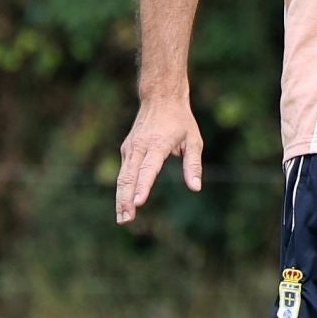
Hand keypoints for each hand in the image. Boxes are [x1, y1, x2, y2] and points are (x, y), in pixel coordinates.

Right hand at [115, 96, 203, 224]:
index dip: (143, 187)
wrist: (160, 97)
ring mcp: (131, 148)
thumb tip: (195, 188)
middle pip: (130, 176)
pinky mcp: (127, 149)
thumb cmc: (180, 120)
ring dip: (121, 198)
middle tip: (126, 220)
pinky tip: (122, 205)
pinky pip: (123, 172)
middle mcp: (140, 146)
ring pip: (123, 176)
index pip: (148, 169)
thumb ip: (193, 165)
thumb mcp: (194, 140)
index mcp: (158, 144)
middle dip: (126, 200)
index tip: (138, 203)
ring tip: (122, 219)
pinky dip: (121, 189)